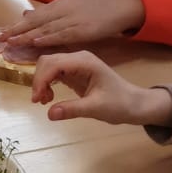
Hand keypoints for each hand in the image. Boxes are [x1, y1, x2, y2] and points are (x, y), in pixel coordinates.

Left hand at [0, 0, 145, 47]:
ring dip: (27, 35)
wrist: (122, 6)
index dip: (16, 26)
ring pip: (46, 28)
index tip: (0, 33)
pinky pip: (63, 34)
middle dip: (16, 30)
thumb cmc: (96, 9)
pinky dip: (49, 38)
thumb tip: (25, 16)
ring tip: (11, 42)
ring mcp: (73, 20)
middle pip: (35, 22)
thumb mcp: (69, 7)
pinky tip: (37, 41)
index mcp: (58, 5)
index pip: (33, 17)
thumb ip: (47, 13)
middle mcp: (62, 11)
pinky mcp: (84, 29)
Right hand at [31, 51, 171, 127]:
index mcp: (84, 62)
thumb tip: (49, 114)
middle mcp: (78, 58)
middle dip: (39, 80)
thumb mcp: (96, 109)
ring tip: (44, 101)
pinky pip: (54, 73)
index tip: (37, 99)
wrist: (134, 104)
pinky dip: (47, 83)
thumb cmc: (119, 104)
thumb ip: (72, 110)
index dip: (41, 80)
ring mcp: (76, 64)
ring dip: (41, 82)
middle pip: (48, 61)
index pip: (53, 64)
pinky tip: (50, 98)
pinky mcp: (74, 72)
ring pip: (48, 66)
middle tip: (39, 101)